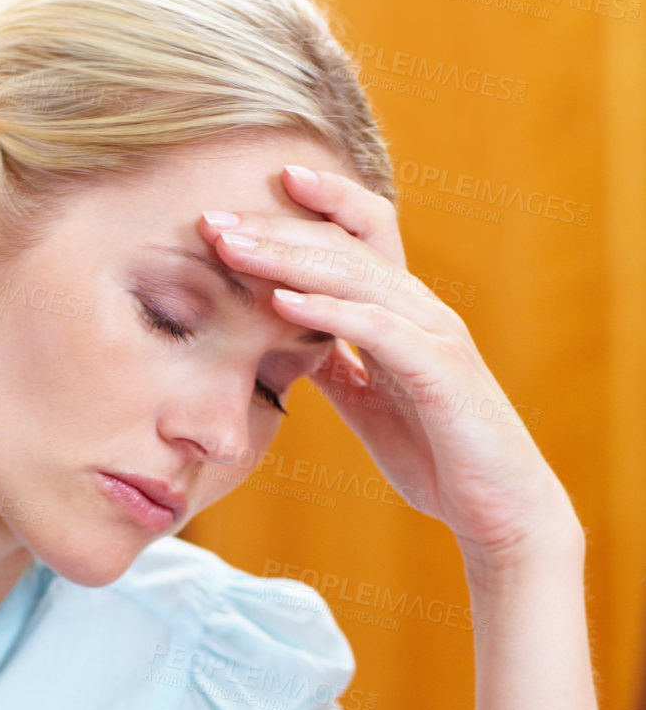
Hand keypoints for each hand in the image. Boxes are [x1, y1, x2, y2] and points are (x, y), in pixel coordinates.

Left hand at [198, 166, 580, 569]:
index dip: (310, 207)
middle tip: (211, 220)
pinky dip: (327, 313)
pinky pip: (377, 330)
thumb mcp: (368, 403)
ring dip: (287, 258)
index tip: (244, 200)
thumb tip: (285, 338)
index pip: (357, 235)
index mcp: (404, 313)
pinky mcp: (440, 371)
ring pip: (356, 276)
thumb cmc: (438, 455)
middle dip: (275, 228)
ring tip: (232, 248)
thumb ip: (334, 365)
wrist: (498, 509)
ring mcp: (435, 334)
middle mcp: (422, 309)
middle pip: (344, 244)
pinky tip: (280, 303)